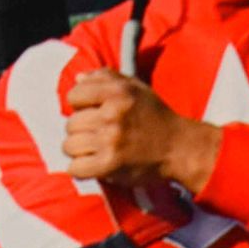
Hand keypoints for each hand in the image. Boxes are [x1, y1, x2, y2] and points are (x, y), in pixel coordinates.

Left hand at [63, 71, 220, 194]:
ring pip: (70, 146)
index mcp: (116, 92)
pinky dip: (80, 169)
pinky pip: (76, 168)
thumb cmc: (155, 116)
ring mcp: (110, 141)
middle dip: (80, 131)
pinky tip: (90, 166)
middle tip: (94, 136)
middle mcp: (111, 114)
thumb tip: (78, 78)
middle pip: (71, 124)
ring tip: (92, 151)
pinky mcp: (110, 165)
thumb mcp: (135, 87)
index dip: (79, 105)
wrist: (179, 147)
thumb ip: (106, 78)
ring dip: (78, 151)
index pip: (74, 95)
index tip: (91, 113)